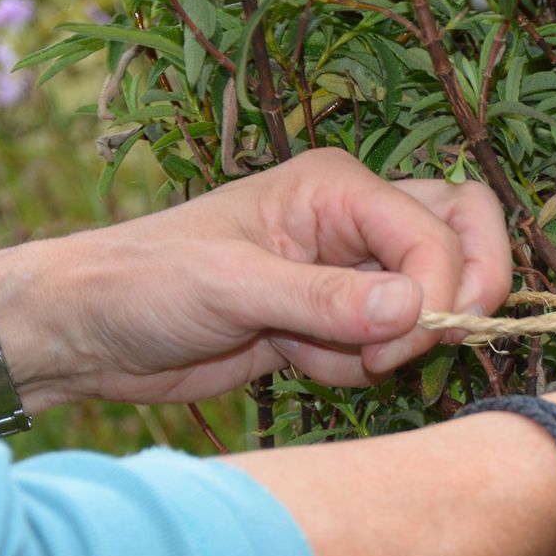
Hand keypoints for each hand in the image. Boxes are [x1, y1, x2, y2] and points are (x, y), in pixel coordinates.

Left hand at [0, 148, 512, 407]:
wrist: (92, 333)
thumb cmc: (144, 285)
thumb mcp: (233, 288)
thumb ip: (327, 301)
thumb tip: (417, 310)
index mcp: (334, 187)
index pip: (436, 231)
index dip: (438, 291)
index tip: (396, 345)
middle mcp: (353, 219)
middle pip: (462, 236)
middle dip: (458, 297)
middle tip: (422, 346)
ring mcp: (348, 271)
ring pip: (431, 300)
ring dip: (395, 344)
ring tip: (319, 353)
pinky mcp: (335, 320)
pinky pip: (388, 346)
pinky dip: (358, 368)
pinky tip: (292, 360)